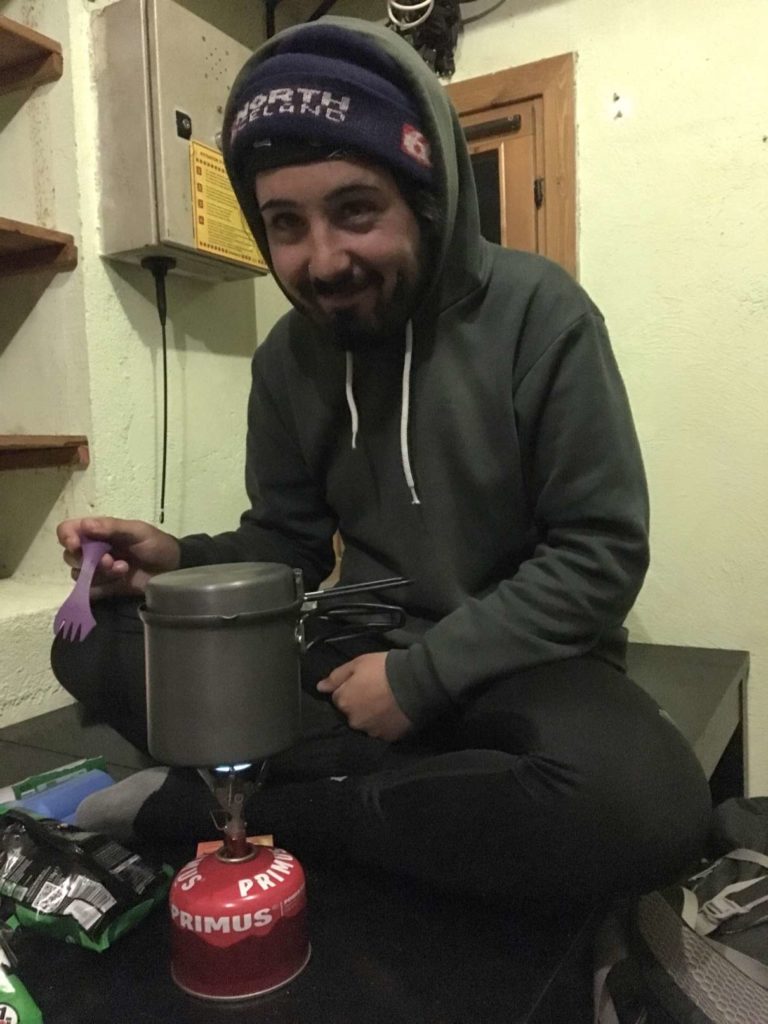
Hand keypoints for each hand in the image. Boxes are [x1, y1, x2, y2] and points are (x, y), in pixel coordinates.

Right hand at [57, 516, 180, 597]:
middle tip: (111, 560)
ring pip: (78, 574)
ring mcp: (97, 570)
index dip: (67, 537)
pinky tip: (119, 581)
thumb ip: (112, 527)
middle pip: (70, 555)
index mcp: (99, 531)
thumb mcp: (137, 531)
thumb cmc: (157, 545)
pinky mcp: (104, 587)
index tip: (76, 545)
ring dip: (99, 573)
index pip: (68, 530)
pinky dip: (101, 587)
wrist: (173, 570)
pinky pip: (88, 590)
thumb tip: (84, 525)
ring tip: (123, 569)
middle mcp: (93, 549)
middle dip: (87, 560)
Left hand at [316, 652, 411, 741]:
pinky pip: (383, 731)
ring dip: (372, 716)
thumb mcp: (357, 663)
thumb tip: (319, 687)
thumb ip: (336, 676)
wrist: (414, 682)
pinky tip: (394, 712)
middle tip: (376, 692)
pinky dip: (386, 723)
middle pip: (352, 713)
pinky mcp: (388, 737)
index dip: (351, 689)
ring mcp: (371, 731)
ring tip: (387, 703)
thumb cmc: (383, 669)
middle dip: (360, 705)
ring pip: (367, 723)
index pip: (339, 698)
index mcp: (344, 702)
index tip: (364, 683)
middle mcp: (354, 720)